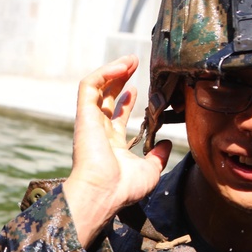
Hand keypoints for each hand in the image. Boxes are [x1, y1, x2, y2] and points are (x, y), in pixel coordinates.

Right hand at [63, 56, 171, 246]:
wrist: (103, 193)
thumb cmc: (122, 189)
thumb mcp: (150, 171)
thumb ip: (158, 156)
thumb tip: (167, 144)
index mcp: (111, 145)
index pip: (116, 116)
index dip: (127, 100)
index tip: (139, 87)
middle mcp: (98, 131)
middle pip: (106, 97)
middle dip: (120, 79)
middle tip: (135, 64)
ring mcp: (90, 122)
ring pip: (97, 88)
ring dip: (113, 71)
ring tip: (130, 59)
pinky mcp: (84, 114)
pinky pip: (89, 86)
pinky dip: (104, 73)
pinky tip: (122, 66)